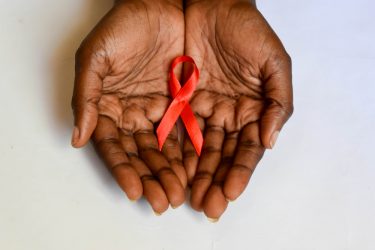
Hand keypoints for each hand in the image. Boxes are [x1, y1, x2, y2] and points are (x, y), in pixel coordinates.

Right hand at [71, 0, 185, 213]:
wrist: (159, 5)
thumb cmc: (123, 27)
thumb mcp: (95, 58)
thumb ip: (86, 97)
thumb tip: (77, 137)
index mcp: (109, 107)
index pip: (114, 146)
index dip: (122, 169)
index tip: (133, 190)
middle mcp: (133, 114)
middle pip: (141, 153)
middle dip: (152, 178)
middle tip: (164, 201)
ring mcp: (158, 110)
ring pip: (165, 148)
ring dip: (171, 172)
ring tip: (180, 194)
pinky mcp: (182, 104)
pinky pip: (186, 131)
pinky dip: (190, 152)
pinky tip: (195, 170)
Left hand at [183, 0, 292, 219]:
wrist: (212, 5)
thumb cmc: (248, 30)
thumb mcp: (274, 62)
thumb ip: (278, 101)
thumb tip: (270, 140)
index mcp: (252, 111)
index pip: (247, 149)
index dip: (240, 172)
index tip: (230, 192)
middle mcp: (228, 115)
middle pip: (222, 156)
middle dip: (215, 182)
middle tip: (207, 206)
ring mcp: (204, 110)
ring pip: (198, 149)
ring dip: (195, 175)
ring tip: (189, 198)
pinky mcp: (180, 102)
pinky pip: (177, 130)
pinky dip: (175, 151)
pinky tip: (172, 171)